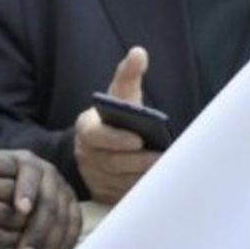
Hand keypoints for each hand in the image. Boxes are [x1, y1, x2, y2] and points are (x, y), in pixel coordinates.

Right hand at [0, 124, 79, 248]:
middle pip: (14, 191)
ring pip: (8, 216)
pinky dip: (9, 242)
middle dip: (33, 203)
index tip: (36, 186)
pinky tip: (17, 246)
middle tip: (47, 213)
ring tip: (37, 231)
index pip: (10, 164)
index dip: (28, 177)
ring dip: (25, 226)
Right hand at [74, 47, 159, 205]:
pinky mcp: (103, 194)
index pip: (97, 136)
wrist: (98, 148)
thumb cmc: (115, 118)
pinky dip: (139, 192)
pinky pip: (122, 196)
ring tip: (163, 172)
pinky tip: (157, 186)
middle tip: (160, 158)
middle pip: (112, 162)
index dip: (117, 139)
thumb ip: (127, 76)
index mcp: (86, 129)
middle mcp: (86, 155)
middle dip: (138, 161)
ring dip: (141, 177)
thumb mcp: (120, 97)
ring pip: (119, 182)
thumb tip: (139, 52)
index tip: (138, 139)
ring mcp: (93, 177)